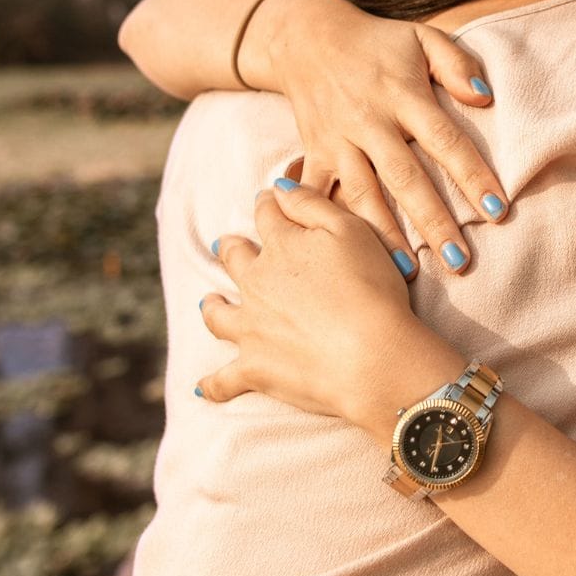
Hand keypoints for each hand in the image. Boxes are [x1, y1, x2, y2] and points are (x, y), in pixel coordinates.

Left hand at [195, 182, 466, 429]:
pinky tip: (202, 388)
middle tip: (229, 246)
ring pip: (218, 314)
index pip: (267, 214)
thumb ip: (311, 204)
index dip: (268, 204)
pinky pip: (223, 381)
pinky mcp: (253, 370)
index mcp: (282, 246)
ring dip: (213, 306)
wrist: (373, 357)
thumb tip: (278, 186)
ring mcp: (250, 328)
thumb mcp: (352, 230)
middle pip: (234, 259)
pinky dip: (212, 385)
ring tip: (210, 303)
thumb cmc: (372, 290)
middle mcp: (256, 283)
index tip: (269, 200)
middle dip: (232, 249)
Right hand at [248, 0, 510, 273]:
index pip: (444, 139)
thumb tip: (485, 96)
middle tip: (459, 260)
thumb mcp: (421, 38)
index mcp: (402, 94)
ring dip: (386, 235)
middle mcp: (368, 121)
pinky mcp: (313, 154)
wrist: (306, 38)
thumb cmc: (378, 43)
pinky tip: (348, 256)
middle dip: (433, 221)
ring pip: (362, 195)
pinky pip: (321, 196)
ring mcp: (337, 141)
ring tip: (410, 273)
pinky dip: (330, 225)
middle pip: (405, 178)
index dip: (471, 175)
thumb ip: (456, 63)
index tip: (497, 211)